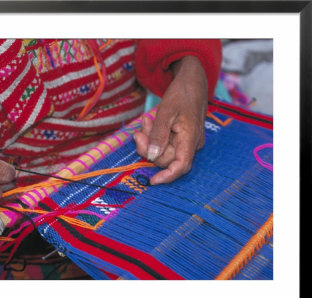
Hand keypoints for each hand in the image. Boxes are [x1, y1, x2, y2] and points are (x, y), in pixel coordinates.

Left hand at [134, 55, 207, 184]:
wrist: (192, 80)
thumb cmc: (182, 93)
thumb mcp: (166, 111)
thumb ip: (159, 135)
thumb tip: (152, 157)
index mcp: (191, 138)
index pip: (181, 166)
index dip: (167, 176)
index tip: (152, 181)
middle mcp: (191, 144)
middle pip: (166, 158)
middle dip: (149, 147)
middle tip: (141, 129)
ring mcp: (186, 141)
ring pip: (163, 151)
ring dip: (150, 139)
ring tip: (146, 120)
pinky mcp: (181, 138)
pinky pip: (165, 144)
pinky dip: (154, 136)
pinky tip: (150, 122)